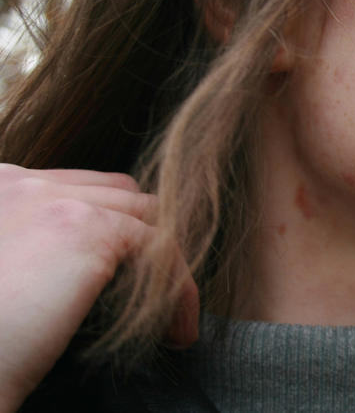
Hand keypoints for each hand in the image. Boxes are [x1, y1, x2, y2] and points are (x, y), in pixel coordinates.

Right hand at [0, 164, 198, 411]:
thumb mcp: (9, 276)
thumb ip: (39, 254)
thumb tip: (89, 270)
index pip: (80, 189)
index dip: (113, 231)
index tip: (128, 280)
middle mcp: (20, 183)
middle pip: (120, 193)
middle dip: (145, 241)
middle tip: (157, 295)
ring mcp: (52, 199)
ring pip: (146, 216)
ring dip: (165, 266)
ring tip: (170, 317)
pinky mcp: (85, 228)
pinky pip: (160, 247)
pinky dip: (178, 289)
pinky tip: (178, 330)